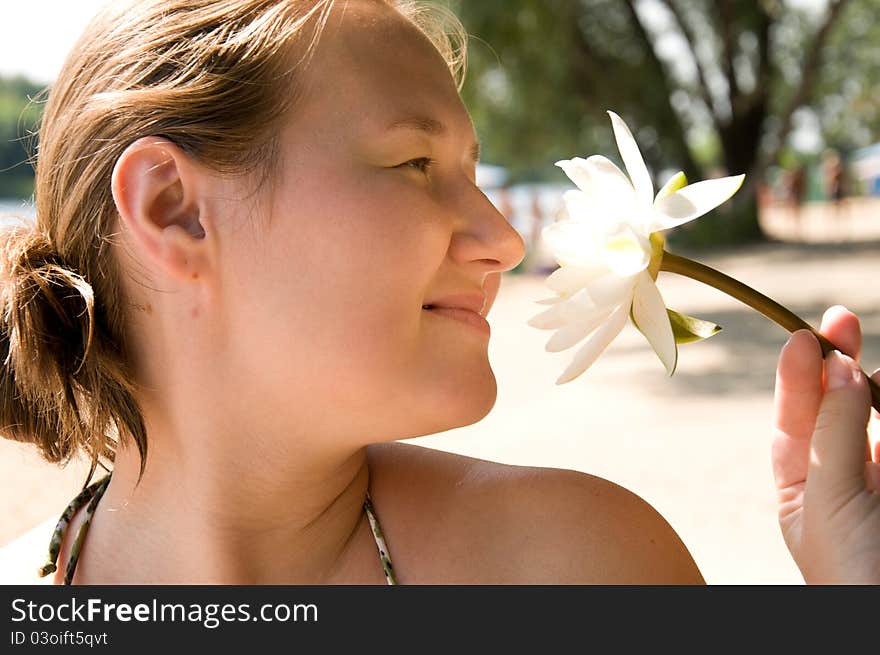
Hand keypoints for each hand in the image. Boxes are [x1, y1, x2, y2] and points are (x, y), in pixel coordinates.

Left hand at [772, 305, 879, 583]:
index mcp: (803, 489)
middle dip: (840, 364)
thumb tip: (839, 368)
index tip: (804, 337)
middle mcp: (843, 479)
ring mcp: (879, 480)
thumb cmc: (854, 573)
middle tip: (841, 320)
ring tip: (874, 370)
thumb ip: (835, 432)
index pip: (794, 419)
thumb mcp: (830, 499)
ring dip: (877, 387)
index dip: (798, 376)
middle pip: (839, 408)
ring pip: (878, 418)